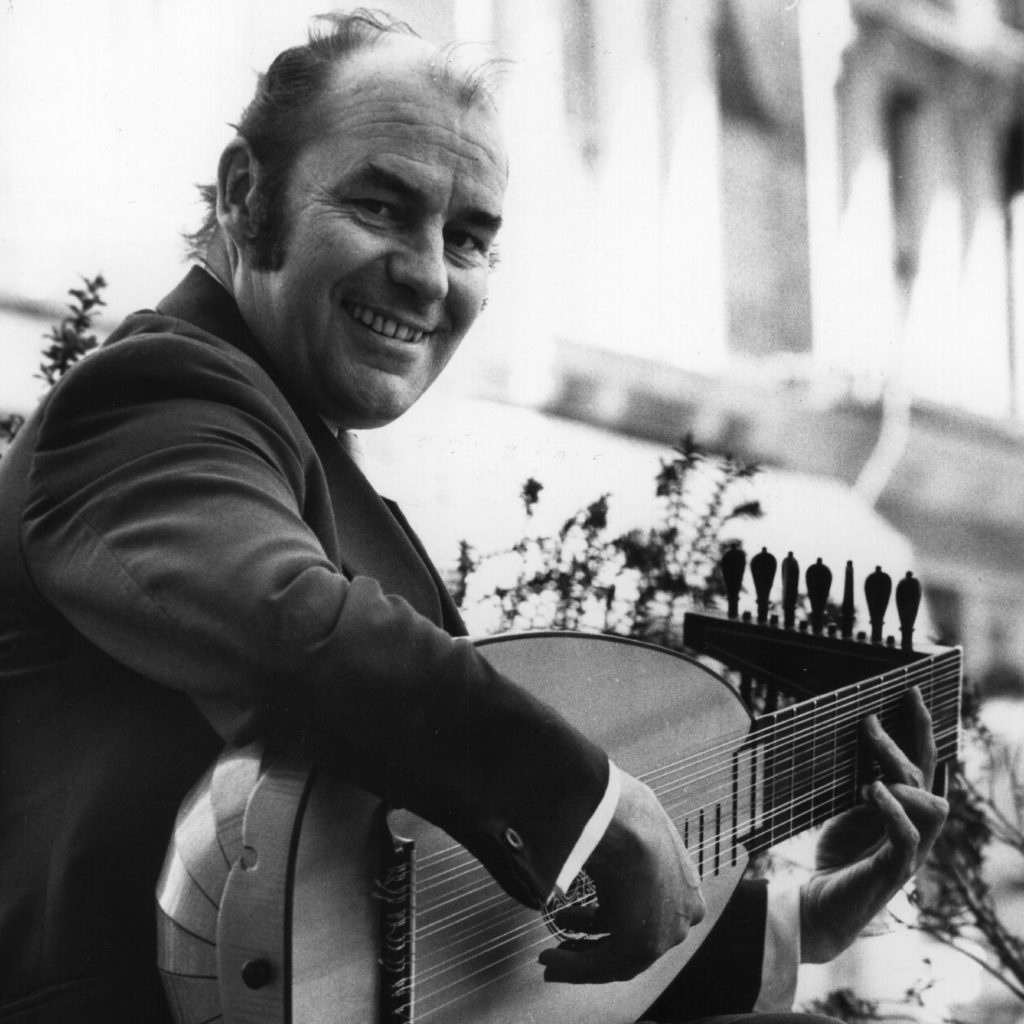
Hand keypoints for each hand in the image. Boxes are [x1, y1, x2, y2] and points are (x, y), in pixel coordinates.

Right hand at [538, 771, 704, 983]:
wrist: (624, 822)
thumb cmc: (623, 815)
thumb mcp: (628, 829)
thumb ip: (618, 847)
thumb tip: (593, 838)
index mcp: (684, 884)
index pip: (647, 914)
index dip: (611, 922)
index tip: (586, 923)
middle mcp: (681, 912)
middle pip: (631, 940)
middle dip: (592, 945)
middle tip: (565, 944)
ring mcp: (666, 931)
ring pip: (616, 957)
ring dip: (578, 958)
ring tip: (551, 954)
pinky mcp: (643, 945)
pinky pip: (604, 963)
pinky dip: (574, 966)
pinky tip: (552, 957)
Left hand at [800, 687, 948, 962]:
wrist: (818, 907)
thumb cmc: (835, 856)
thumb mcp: (844, 808)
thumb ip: (857, 778)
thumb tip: (850, 735)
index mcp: (907, 808)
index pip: (923, 760)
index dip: (920, 726)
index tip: (909, 689)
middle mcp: (917, 826)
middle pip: (929, 774)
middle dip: (911, 739)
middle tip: (871, 718)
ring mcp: (911, 851)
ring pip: (930, 804)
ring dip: (902, 778)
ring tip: (870, 771)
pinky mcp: (894, 872)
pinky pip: (908, 837)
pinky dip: (893, 811)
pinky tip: (872, 793)